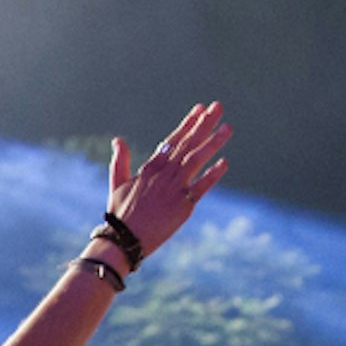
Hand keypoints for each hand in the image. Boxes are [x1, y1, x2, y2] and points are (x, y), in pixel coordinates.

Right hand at [106, 100, 229, 260]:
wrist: (124, 239)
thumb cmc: (120, 214)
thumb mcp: (117, 183)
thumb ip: (120, 160)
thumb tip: (118, 140)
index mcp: (150, 167)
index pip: (173, 140)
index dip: (188, 124)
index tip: (200, 109)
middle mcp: (164, 173)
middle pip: (188, 143)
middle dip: (204, 124)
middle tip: (218, 107)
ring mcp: (175, 188)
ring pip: (197, 159)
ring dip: (213, 142)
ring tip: (227, 127)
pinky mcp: (184, 205)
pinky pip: (202, 186)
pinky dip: (213, 174)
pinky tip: (225, 162)